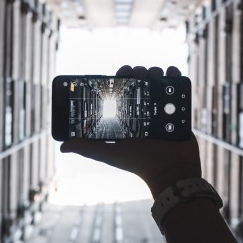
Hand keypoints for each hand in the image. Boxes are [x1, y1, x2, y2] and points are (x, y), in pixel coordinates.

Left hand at [60, 65, 201, 197]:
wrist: (171, 171)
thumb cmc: (139, 164)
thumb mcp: (109, 153)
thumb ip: (87, 147)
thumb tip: (62, 146)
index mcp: (128, 118)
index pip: (121, 92)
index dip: (120, 79)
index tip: (121, 71)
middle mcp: (144, 113)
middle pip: (140, 84)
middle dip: (138, 73)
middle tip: (138, 72)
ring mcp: (163, 111)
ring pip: (158, 84)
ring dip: (155, 73)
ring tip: (154, 73)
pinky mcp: (179, 112)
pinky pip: (178, 90)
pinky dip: (175, 77)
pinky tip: (170, 72)